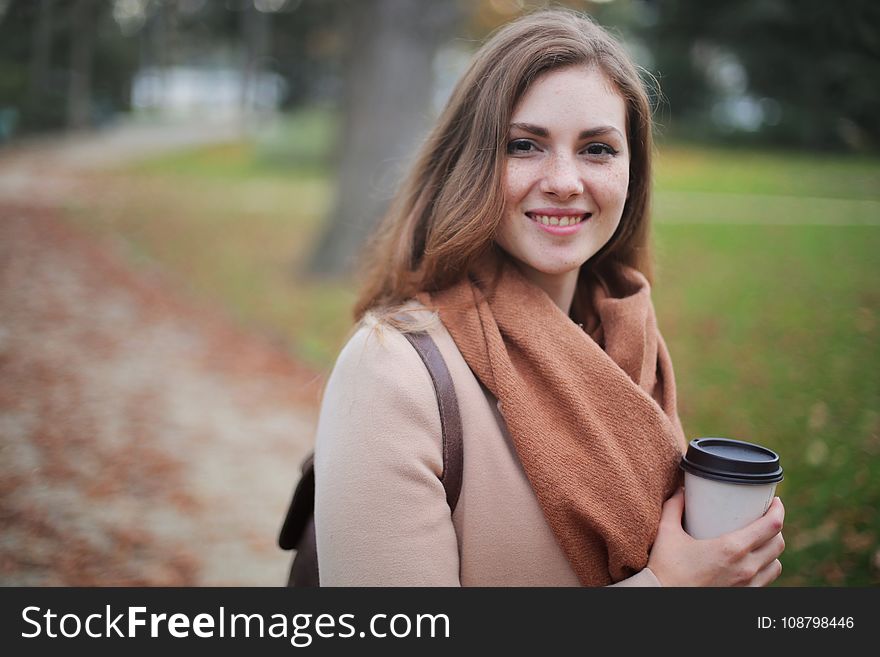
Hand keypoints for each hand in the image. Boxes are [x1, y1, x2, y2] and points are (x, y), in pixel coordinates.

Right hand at [646, 488, 784, 586]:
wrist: (662, 597)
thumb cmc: (665, 568)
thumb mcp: (667, 532)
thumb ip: (674, 507)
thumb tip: (681, 491)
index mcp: (731, 549)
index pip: (771, 526)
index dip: (778, 511)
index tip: (775, 502)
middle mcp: (745, 568)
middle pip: (778, 544)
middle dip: (775, 528)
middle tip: (764, 518)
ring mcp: (747, 586)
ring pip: (776, 565)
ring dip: (772, 551)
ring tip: (760, 542)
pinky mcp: (744, 597)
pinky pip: (766, 581)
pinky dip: (765, 569)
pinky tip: (753, 563)